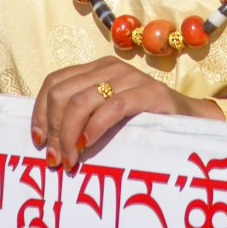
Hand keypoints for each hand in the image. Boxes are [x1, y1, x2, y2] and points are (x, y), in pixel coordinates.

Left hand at [31, 56, 223, 171]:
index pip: (55, 82)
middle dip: (53, 129)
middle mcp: (110, 67)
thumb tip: (47, 143)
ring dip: (69, 134)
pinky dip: (95, 128)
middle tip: (56, 158)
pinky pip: (112, 107)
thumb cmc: (142, 122)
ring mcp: (129, 77)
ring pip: (82, 100)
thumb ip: (81, 117)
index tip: (39, 141)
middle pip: (63, 93)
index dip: (40, 112)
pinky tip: (88, 145)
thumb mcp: (106, 114)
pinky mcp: (148, 92)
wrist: (188, 120)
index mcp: (96, 69)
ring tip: (70, 160)